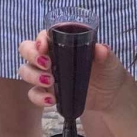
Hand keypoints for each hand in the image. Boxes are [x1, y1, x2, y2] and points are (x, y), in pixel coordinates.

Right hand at [17, 32, 134, 116]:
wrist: (111, 96)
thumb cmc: (108, 71)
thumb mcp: (109, 62)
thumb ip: (104, 54)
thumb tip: (100, 48)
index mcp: (61, 44)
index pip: (42, 36)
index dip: (39, 39)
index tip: (44, 46)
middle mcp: (49, 56)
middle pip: (26, 50)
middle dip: (31, 56)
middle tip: (46, 65)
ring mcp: (46, 75)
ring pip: (25, 70)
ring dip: (32, 75)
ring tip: (49, 82)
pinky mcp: (47, 93)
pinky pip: (33, 94)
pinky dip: (37, 97)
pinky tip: (51, 100)